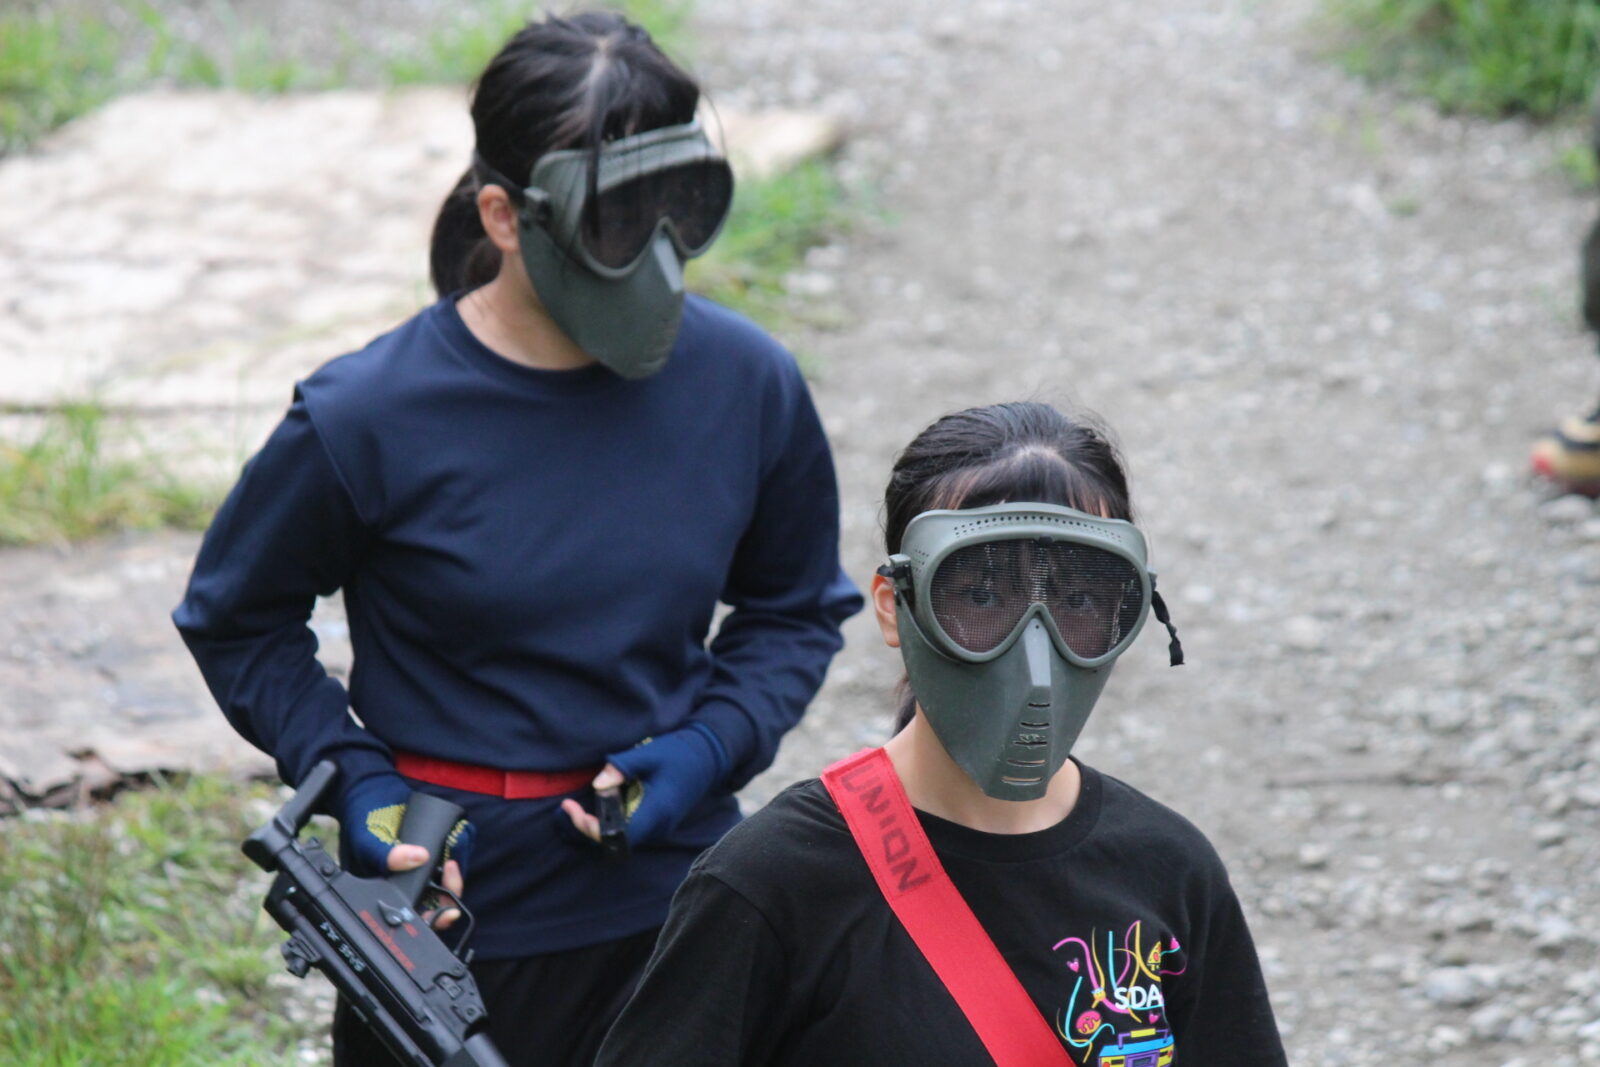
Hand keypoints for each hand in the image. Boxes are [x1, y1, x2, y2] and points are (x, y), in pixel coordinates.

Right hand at [337, 771, 474, 923]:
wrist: (372, 790)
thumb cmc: (363, 821)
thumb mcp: (369, 841)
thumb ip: (388, 855)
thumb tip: (418, 858)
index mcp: (388, 890)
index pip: (413, 916)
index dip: (433, 920)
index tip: (447, 912)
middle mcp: (406, 882)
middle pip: (434, 905)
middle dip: (448, 899)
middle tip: (451, 879)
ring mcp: (421, 866)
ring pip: (444, 885)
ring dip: (452, 879)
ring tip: (449, 864)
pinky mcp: (433, 849)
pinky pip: (449, 861)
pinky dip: (455, 859)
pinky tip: (451, 851)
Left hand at [559, 724, 727, 847]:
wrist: (709, 755)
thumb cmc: (679, 752)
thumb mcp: (649, 754)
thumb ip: (621, 768)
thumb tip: (597, 784)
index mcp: (658, 811)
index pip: (619, 836)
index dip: (593, 829)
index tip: (575, 810)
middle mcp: (659, 826)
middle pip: (615, 843)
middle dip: (588, 829)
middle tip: (568, 807)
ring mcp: (659, 826)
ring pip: (620, 839)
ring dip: (597, 826)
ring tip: (577, 806)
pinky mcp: (657, 822)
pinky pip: (629, 830)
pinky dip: (609, 821)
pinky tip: (600, 803)